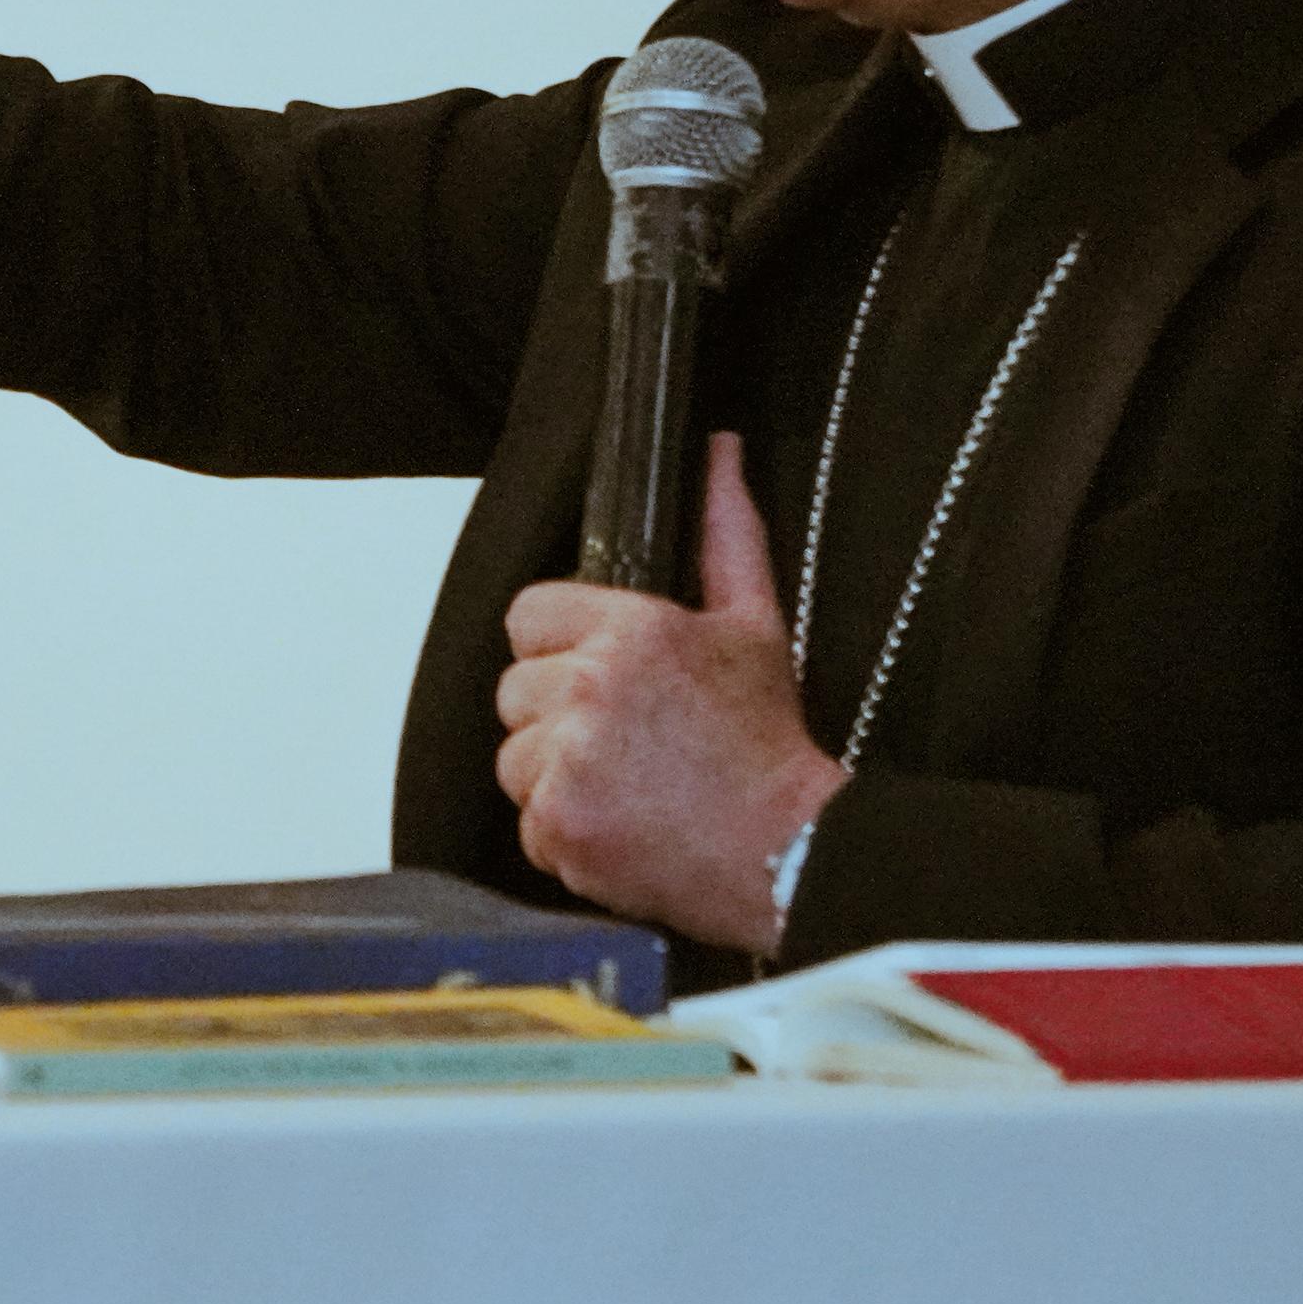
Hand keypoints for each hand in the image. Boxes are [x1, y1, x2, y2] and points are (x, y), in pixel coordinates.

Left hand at [494, 430, 847, 951]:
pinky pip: (527, 822)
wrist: (788, 851)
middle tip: (626, 741)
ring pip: (514, 759)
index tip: (600, 677)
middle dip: (556, 715)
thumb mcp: (754, 624)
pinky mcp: (559, 827)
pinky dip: (565, 834)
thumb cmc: (769, 744)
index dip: (559, 646)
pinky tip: (622, 827)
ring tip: (629, 786)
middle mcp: (589, 690)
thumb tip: (719, 452)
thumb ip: (725, 533)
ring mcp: (568, 762)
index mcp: (628, 630)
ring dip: (556, 776)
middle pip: (515, 690)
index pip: (528, 616)